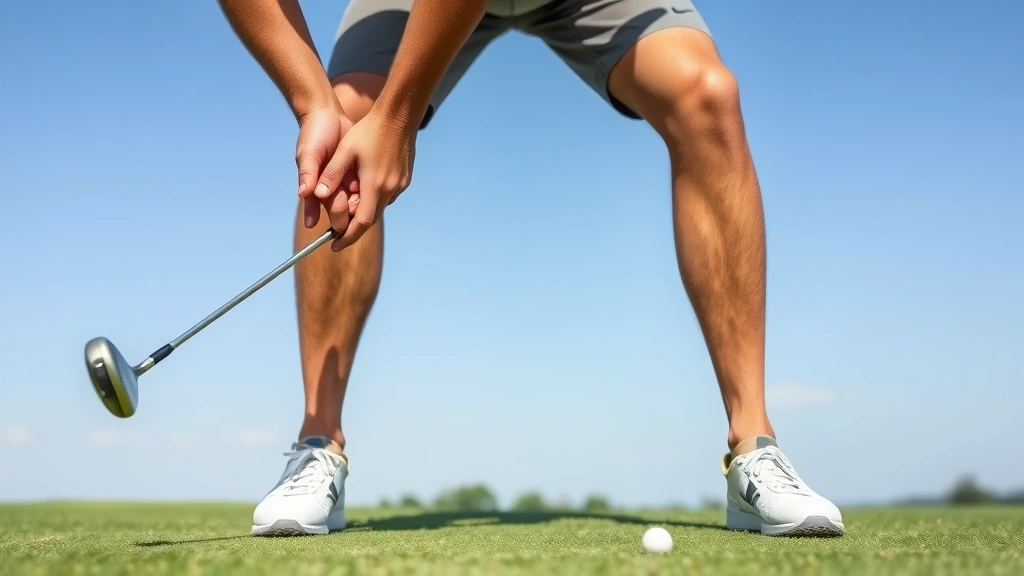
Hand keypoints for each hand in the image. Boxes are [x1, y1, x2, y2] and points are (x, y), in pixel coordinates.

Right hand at [295, 105, 359, 233]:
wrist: (328, 116)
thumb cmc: (313, 136)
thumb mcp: (308, 153)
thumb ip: (307, 173)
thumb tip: (304, 194)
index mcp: (318, 189)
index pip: (328, 209)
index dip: (336, 217)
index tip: (341, 220)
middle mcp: (333, 189)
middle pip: (345, 209)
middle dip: (351, 210)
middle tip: (355, 197)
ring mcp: (347, 181)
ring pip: (358, 200)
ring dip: (362, 200)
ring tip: (362, 188)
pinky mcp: (359, 172)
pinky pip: (366, 186)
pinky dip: (370, 187)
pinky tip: (374, 181)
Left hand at [313, 106, 416, 250]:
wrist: (400, 116)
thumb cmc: (369, 130)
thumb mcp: (345, 151)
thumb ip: (331, 175)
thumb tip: (317, 194)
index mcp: (374, 186)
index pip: (361, 224)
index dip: (347, 238)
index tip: (334, 246)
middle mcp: (390, 190)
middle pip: (370, 219)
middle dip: (353, 229)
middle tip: (337, 234)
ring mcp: (400, 185)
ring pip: (378, 207)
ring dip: (364, 212)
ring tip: (348, 211)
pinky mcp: (404, 179)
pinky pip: (387, 196)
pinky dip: (373, 199)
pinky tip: (364, 190)